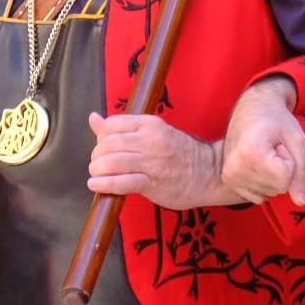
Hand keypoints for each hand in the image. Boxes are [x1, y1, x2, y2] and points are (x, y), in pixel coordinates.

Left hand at [86, 111, 236, 210]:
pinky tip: (97, 185)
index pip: (111, 126)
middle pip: (107, 145)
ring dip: (97, 170)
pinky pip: (121, 182)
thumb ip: (122, 127)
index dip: (100, 138)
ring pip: (111, 162)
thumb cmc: (179, 153)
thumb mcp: (153, 132)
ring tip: (97, 175)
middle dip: (97, 156)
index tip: (103, 148)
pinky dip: (104, 184)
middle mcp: (150, 140)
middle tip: (99, 164)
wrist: (211, 173)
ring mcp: (152, 162)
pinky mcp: (153, 183)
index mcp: (149, 124)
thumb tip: (93, 118)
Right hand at [221, 76, 304, 205]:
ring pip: (268, 193)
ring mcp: (229, 175)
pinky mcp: (228, 180)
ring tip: (265, 153)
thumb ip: (301, 172)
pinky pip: (257, 196)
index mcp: (250, 154)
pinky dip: (264, 183)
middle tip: (272, 148)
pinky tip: (257, 164)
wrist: (252, 107)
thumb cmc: (277, 120)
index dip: (289, 161)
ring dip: (273, 175)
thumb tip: (300, 202)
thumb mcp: (298, 141)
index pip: (285, 180)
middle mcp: (234, 168)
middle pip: (277, 188)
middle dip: (282, 170)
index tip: (279, 143)